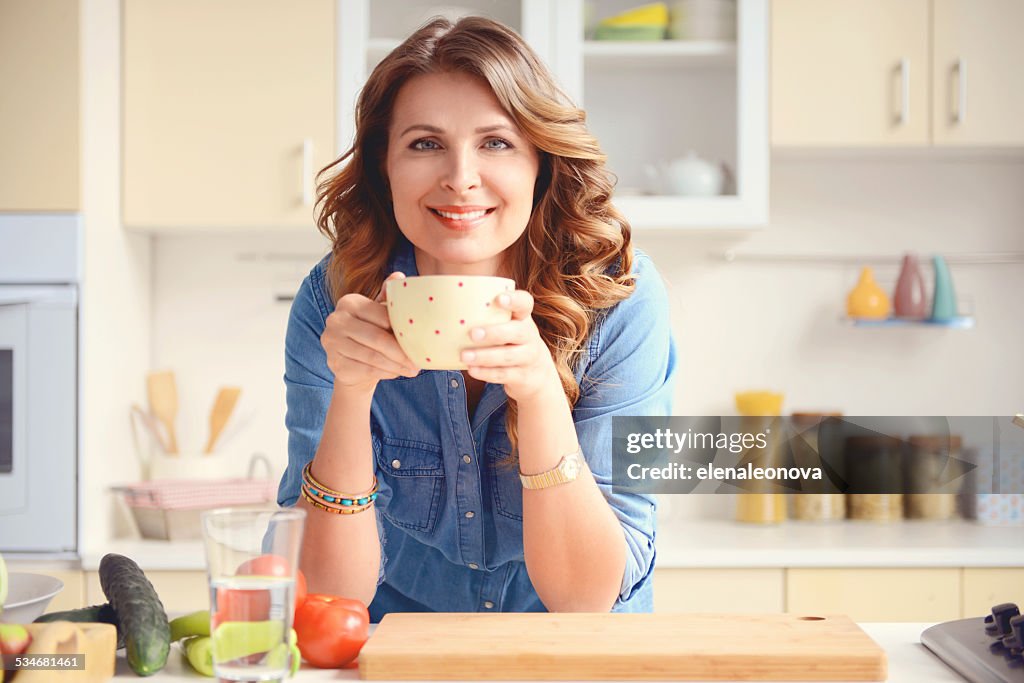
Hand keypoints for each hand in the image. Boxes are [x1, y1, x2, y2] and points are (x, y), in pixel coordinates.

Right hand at [320, 272, 418, 393]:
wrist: (352, 362)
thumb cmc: (371, 332)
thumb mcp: (380, 313)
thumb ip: (388, 297)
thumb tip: (399, 276)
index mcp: (349, 302)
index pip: (381, 315)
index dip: (401, 329)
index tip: (419, 339)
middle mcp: (336, 319)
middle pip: (376, 338)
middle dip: (400, 352)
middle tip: (418, 362)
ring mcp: (332, 342)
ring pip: (372, 356)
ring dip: (396, 365)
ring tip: (412, 370)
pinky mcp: (334, 363)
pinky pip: (366, 370)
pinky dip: (385, 373)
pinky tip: (396, 372)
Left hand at [460, 290, 560, 401]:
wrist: (538, 375)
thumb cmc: (512, 343)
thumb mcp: (508, 327)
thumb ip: (487, 318)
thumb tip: (444, 311)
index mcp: (523, 318)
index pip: (525, 303)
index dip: (514, 300)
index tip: (499, 298)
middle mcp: (529, 336)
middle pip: (517, 332)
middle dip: (495, 333)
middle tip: (472, 334)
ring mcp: (528, 357)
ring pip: (509, 356)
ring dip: (485, 356)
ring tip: (464, 356)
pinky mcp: (523, 376)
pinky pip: (504, 374)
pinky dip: (487, 373)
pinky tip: (472, 370)